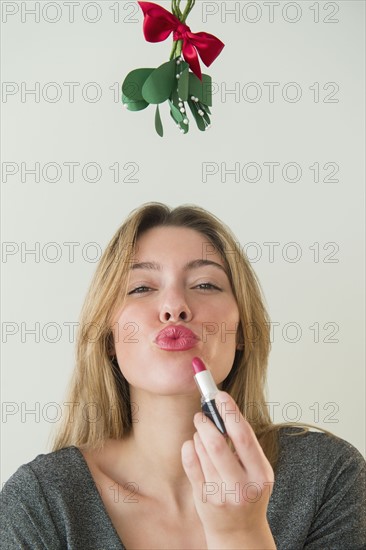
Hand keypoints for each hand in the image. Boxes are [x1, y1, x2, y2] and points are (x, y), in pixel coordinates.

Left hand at [181, 391, 275, 549]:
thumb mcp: (257, 470)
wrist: (240, 532)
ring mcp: (221, 494)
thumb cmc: (249, 491)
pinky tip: (193, 445)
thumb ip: (244, 444)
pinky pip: (190, 463)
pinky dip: (189, 447)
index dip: (230, 412)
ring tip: (202, 433)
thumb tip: (225, 408)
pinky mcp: (203, 498)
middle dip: (206, 423)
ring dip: (199, 435)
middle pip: (217, 444)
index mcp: (260, 474)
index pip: (243, 437)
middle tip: (201, 414)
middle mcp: (241, 486)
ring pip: (202, 451)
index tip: (219, 396)